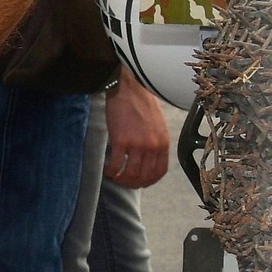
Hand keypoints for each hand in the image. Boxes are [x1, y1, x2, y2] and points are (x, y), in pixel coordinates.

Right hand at [104, 71, 171, 189]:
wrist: (129, 89)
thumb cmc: (142, 103)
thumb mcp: (158, 125)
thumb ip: (156, 141)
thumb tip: (149, 156)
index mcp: (163, 143)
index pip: (159, 171)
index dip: (149, 181)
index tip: (140, 183)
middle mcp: (152, 146)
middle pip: (144, 175)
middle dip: (133, 183)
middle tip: (124, 182)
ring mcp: (137, 144)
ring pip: (131, 173)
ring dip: (122, 180)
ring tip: (114, 177)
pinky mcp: (121, 140)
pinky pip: (116, 164)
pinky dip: (111, 171)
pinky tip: (107, 170)